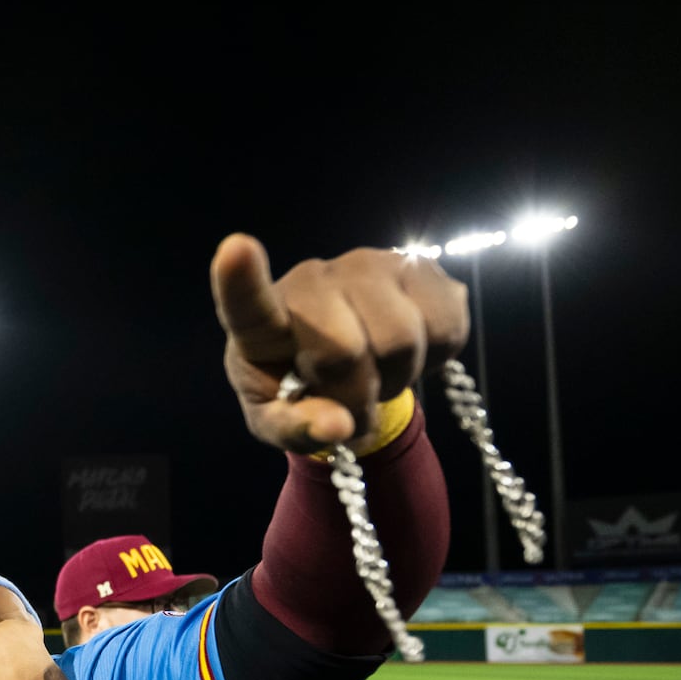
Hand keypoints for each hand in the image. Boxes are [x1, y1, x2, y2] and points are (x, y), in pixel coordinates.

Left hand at [210, 235, 469, 452]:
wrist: (341, 364)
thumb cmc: (296, 390)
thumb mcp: (279, 423)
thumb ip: (297, 430)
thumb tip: (338, 427)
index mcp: (261, 324)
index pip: (247, 302)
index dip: (240, 279)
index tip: (235, 249)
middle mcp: (311, 280)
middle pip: (345, 351)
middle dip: (354, 395)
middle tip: (348, 396)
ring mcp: (366, 265)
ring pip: (401, 340)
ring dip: (396, 379)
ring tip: (376, 373)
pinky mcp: (416, 265)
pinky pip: (445, 326)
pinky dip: (436, 358)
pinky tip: (410, 350)